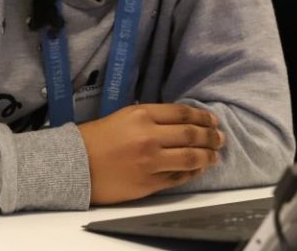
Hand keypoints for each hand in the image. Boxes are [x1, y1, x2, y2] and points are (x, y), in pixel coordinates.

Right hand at [78, 103, 225, 204]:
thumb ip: (152, 117)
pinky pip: (178, 178)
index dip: (203, 117)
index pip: (183, 113)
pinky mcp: (148, 183)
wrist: (75, 165)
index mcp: (142, 115)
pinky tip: (198, 170)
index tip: (213, 120)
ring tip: (216, 155)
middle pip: (191, 134)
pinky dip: (192, 173)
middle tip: (221, 138)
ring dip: (208, 156)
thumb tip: (182, 121)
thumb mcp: (125, 116)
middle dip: (211, 136)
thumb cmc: (97, 138)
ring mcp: (150, 162)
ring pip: (190, 158)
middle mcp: (149, 137)